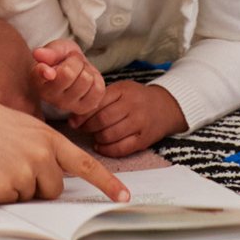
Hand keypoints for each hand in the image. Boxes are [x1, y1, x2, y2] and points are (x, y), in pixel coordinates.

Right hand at [0, 92, 130, 204]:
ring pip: (29, 196)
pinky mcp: (5, 188)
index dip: (106, 182)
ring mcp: (24, 172)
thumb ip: (43, 147)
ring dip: (14, 186)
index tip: (124, 196)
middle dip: (37, 184)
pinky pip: (9, 201)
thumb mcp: (23, 126)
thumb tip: (54, 174)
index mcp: (48, 137)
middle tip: (12, 162)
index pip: (85, 164)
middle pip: (53, 189)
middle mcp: (42, 155)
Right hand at [31, 39, 105, 117]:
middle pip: (68, 73)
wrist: (75, 67)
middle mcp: (49, 96)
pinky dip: (97, 80)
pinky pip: (98, 89)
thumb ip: (49, 52)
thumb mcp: (55, 49)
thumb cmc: (61, 58)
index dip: (45, 73)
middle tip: (72, 61)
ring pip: (85, 80)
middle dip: (75, 61)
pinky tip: (88, 81)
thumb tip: (37, 53)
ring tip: (80, 70)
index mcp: (38, 79)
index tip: (49, 72)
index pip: (41, 75)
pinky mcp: (83, 109)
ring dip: (86, 70)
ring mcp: (67, 105)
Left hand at [74, 80, 188, 158]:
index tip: (73, 121)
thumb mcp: (121, 89)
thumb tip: (76, 113)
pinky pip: (121, 149)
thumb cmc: (138, 98)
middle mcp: (132, 106)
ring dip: (96, 138)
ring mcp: (140, 124)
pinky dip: (107, 150)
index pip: (97, 103)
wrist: (166, 107)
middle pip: (102, 120)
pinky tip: (101, 146)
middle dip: (87, 127)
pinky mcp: (144, 140)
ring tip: (93, 136)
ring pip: (110, 135)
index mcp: (123, 90)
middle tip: (81, 129)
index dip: (82, 115)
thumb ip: (102, 98)